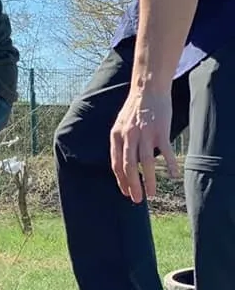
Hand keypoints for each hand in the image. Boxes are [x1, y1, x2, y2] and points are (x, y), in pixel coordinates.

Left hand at [110, 89, 178, 203]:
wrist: (147, 89)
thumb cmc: (134, 109)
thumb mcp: (120, 125)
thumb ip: (121, 142)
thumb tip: (123, 163)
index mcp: (116, 136)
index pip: (116, 163)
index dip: (120, 180)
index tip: (125, 193)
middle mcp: (128, 136)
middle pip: (129, 166)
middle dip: (132, 185)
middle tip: (137, 200)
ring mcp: (145, 133)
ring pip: (146, 162)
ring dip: (149, 180)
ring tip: (151, 194)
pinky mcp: (160, 130)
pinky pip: (165, 151)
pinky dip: (170, 164)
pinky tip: (173, 175)